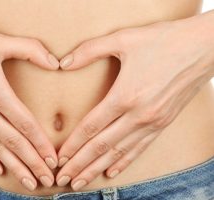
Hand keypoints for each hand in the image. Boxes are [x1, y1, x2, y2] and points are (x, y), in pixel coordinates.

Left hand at [56, 15, 213, 189]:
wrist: (204, 47)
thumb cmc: (164, 40)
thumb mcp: (123, 39)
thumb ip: (89, 50)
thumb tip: (63, 62)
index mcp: (126, 96)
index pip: (91, 128)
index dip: (73, 145)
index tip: (59, 159)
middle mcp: (139, 115)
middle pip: (102, 146)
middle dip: (80, 165)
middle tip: (63, 179)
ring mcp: (153, 122)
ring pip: (119, 153)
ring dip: (97, 169)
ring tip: (81, 182)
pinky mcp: (163, 123)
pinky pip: (140, 148)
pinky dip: (124, 162)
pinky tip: (111, 171)